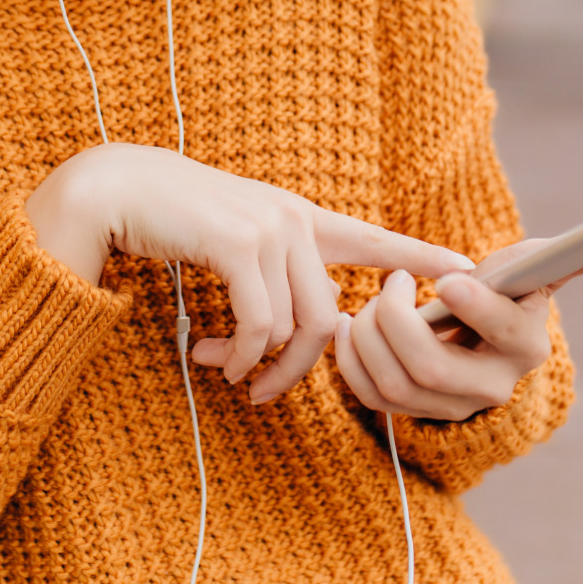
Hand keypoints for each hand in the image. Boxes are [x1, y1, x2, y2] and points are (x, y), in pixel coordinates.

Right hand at [25, 143, 472, 401]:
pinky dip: (239, 354)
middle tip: (259, 392)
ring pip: (295, 326)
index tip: (470, 266)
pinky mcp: (239, 242)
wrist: (113, 190)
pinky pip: (260, 323)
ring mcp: (268, 227)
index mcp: (295, 217)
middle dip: (298, 369)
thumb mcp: (228, 243)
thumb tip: (279, 337)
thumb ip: (263, 275)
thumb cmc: (166, 220)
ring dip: (259, 366)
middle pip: (328, 318)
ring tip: (224, 372)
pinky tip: (211, 357)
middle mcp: (291, 218)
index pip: (372, 237)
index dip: (421, 253)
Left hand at [333, 238, 582, 421]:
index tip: (448, 279)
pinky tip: (351, 327)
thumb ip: (582, 251)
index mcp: (525, 344)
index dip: (475, 307)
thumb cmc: (507, 291)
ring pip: (392, 382)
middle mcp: (492, 385)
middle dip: (395, 319)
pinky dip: (350, 359)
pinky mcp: (413, 412)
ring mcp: (451, 406)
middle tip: (393, 282)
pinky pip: (368, 396)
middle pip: (428, 366)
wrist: (476, 339)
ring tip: (368, 302)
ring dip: (367, 335)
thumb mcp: (538, 268)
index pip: (502, 332)